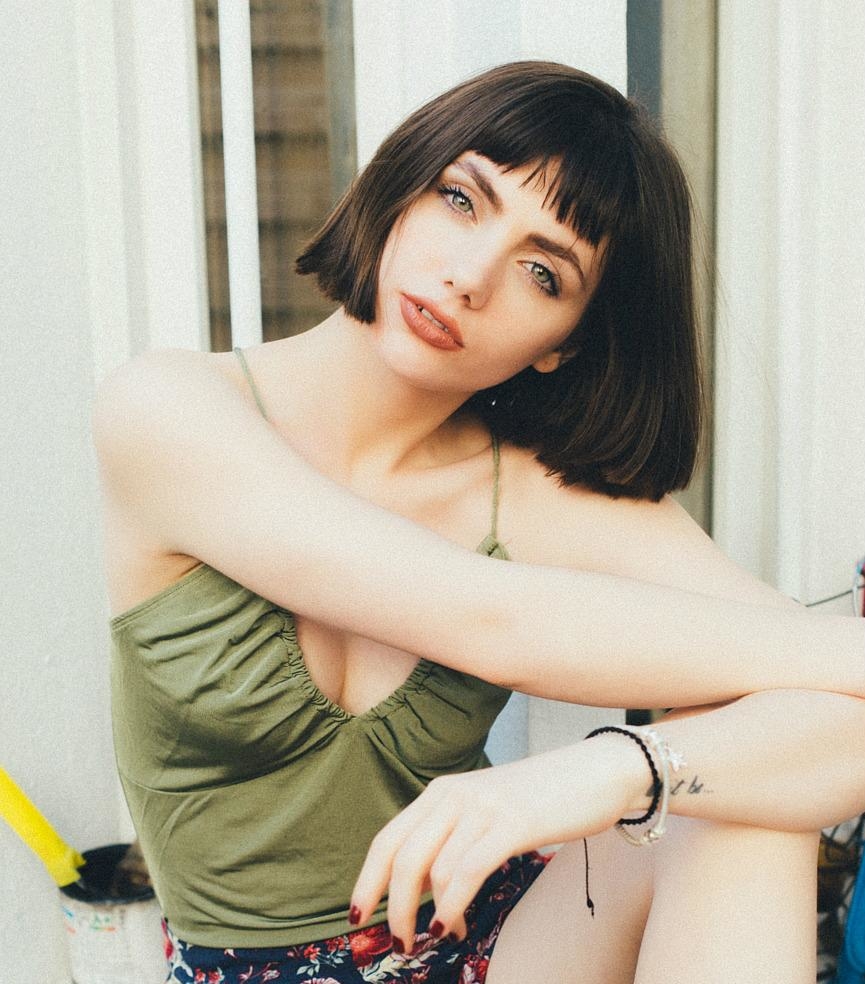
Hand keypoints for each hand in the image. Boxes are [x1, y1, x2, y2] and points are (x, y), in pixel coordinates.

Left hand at [350, 736, 647, 945]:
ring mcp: (482, 807)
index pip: (387, 839)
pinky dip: (452, 906)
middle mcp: (453, 795)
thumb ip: (450, 838)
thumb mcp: (484, 812)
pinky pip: (467, 870)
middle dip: (392, 909)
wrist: (597, 770)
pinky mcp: (511, 823)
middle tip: (400, 944)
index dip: (367, 881)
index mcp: (441, 792)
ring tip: (446, 935)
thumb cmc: (542, 799)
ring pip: (431, 870)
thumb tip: (419, 890)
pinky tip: (453, 928)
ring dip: (428, 915)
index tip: (358, 918)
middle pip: (401, 858)